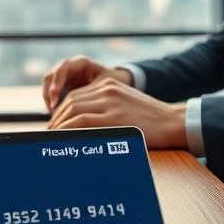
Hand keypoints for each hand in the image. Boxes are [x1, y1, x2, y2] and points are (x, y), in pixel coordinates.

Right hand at [41, 55, 131, 111]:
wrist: (119, 84)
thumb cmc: (115, 82)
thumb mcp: (106, 86)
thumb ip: (94, 92)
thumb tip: (84, 106)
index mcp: (81, 62)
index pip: (63, 68)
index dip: (57, 81)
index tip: (55, 94)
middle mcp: (70, 68)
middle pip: (51, 75)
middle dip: (49, 91)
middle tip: (52, 106)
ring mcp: (65, 77)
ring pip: (48, 84)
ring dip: (48, 98)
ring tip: (53, 113)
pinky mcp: (63, 86)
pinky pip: (51, 93)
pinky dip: (51, 102)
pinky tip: (56, 114)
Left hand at [47, 77, 187, 149]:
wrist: (173, 122)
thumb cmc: (152, 120)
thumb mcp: (126, 106)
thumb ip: (106, 109)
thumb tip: (83, 123)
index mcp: (109, 85)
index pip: (76, 96)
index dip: (61, 111)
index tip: (56, 124)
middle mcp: (107, 90)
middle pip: (71, 102)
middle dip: (57, 118)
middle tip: (50, 133)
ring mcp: (110, 102)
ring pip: (73, 110)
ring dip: (59, 125)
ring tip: (54, 138)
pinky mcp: (113, 117)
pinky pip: (82, 121)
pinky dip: (68, 129)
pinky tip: (63, 138)